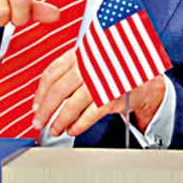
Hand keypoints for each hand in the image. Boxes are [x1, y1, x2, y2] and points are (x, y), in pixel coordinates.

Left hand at [31, 50, 165, 138]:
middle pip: (58, 91)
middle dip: (45, 110)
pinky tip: (72, 129)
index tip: (35, 106)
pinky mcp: (111, 96)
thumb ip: (72, 69)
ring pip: (71, 105)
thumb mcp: (93, 58)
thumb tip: (47, 94)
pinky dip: (78, 124)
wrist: (147, 75)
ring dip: (59, 121)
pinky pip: (89, 114)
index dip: (40, 93)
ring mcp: (100, 81)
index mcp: (81, 53)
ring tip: (55, 129)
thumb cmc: (118, 67)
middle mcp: (89, 65)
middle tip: (39, 122)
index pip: (52, 73)